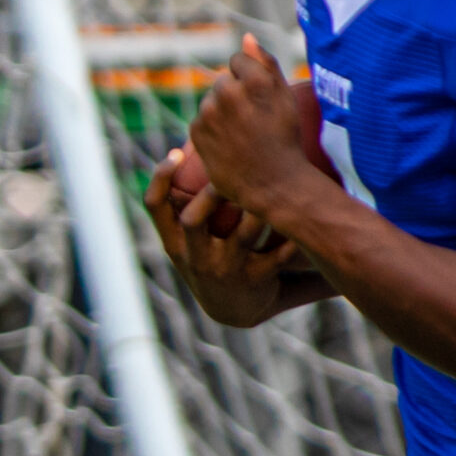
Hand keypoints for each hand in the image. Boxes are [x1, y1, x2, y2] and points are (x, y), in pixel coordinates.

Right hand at [143, 148, 306, 327]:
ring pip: (242, 236)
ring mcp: (224, 270)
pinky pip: (275, 256)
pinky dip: (289, 240)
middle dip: (212, 195)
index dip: (160, 178)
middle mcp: (195, 257)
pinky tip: (300, 224)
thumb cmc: (212, 258)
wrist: (233, 311)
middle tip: (230, 170)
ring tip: (275, 187)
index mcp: (174, 242)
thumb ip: (186, 201)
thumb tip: (190, 143)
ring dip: (259, 211)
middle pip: (193, 221)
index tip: (175, 152)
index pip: (155, 206)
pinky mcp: (254, 280)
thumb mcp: (188, 240)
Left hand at [188, 36, 322, 229]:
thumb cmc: (285, 139)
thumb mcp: (285, 98)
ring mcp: (210, 112)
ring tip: (243, 135)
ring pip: (212, 100)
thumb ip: (265, 62)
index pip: (237, 60)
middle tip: (253, 122)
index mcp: (255, 79)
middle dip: (235, 95)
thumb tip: (246, 37)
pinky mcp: (197, 130)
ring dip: (222, 111)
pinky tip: (230, 144)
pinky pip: (202, 119)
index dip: (250, 80)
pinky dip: (212, 129)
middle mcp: (229, 92)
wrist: (274, 184)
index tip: (260, 100)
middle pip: (224, 81)